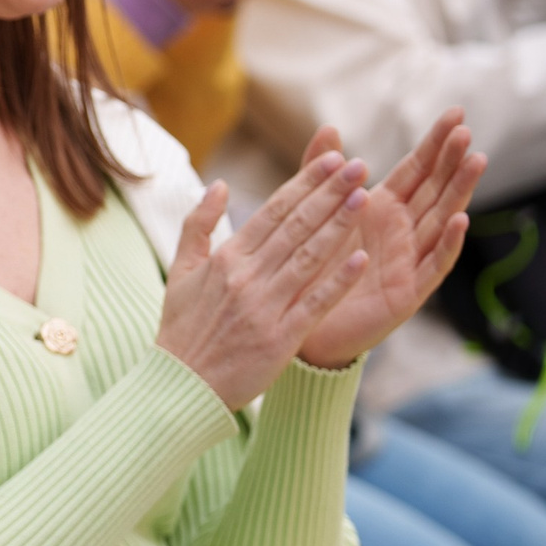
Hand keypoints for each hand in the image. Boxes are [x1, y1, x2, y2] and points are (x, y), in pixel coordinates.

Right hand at [154, 148, 372, 406]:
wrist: (180, 387)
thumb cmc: (182, 330)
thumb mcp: (181, 272)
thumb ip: (198, 225)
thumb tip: (217, 185)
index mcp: (226, 258)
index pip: (274, 210)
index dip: (306, 182)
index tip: (333, 158)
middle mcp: (246, 277)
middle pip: (296, 226)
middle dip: (330, 192)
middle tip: (360, 164)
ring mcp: (264, 306)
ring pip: (309, 257)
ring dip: (339, 225)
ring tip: (365, 196)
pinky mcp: (280, 338)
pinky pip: (314, 303)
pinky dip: (338, 281)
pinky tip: (362, 259)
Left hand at [297, 113, 483, 367]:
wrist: (298, 322)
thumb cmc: (311, 267)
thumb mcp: (314, 214)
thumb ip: (322, 172)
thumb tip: (330, 127)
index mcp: (381, 209)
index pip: (416, 170)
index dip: (435, 144)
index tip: (456, 114)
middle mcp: (402, 232)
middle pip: (434, 190)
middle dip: (452, 161)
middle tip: (467, 131)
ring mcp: (409, 260)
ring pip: (441, 220)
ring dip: (459, 192)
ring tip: (476, 161)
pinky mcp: (408, 292)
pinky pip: (432, 265)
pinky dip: (447, 243)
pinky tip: (460, 220)